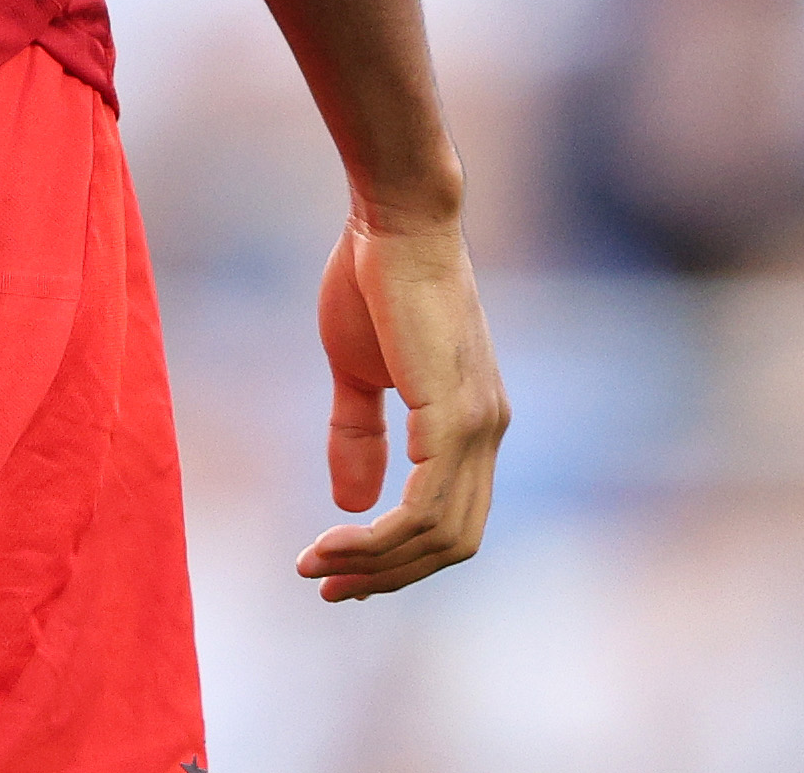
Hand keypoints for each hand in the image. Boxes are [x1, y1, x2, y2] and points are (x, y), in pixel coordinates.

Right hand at [296, 212, 505, 600]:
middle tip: (324, 585)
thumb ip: (359, 433)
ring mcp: (478, 426)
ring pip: (438, 536)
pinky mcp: (455, 416)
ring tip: (314, 564)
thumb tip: (350, 503)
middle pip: (451, 544)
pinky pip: (426, 508)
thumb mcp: (358, 371)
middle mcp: (489, 432)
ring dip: (373, 564)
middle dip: (386, 576)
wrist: (392, 218)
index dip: (399, 559)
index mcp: (473, 424)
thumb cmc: (373, 279)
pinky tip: (335, 539)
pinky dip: (380, 539)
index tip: (338, 571)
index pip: (451, 522)